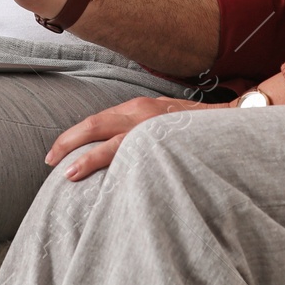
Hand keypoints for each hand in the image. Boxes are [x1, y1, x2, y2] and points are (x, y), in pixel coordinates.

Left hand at [45, 96, 219, 179]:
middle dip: (69, 142)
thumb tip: (116, 153)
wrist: (235, 120)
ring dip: (88, 156)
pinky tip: (106, 176)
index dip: (75, 136)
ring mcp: (154, 124)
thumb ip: (140, 132)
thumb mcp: (162, 122)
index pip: (98, 121)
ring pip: (113, 139)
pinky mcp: (167, 137)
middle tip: (49, 161)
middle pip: (96, 124)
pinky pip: (137, 151)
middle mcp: (142, 111)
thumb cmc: (197, 126)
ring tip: (69, 172)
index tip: (57, 154)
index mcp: (139, 107)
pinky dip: (117, 162)